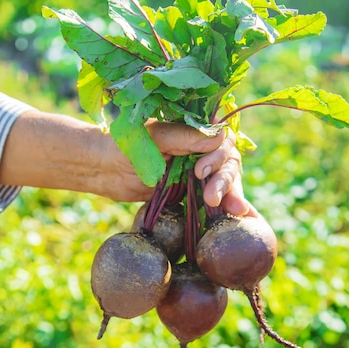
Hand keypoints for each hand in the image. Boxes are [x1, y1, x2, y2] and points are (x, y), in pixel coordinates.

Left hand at [0, 111, 256, 216]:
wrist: (104, 167)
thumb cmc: (126, 144)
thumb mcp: (157, 137)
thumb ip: (187, 137)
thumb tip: (221, 137)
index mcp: (197, 130)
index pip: (223, 142)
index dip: (218, 157)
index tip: (200, 171)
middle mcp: (202, 149)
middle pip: (228, 164)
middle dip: (225, 181)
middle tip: (212, 199)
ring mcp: (198, 172)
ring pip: (225, 182)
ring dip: (232, 195)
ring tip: (236, 211)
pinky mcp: (191, 192)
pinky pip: (214, 199)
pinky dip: (227, 206)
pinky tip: (244, 217)